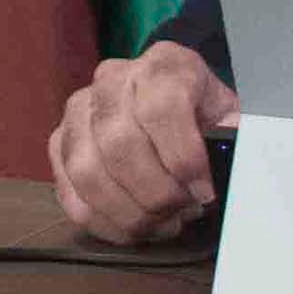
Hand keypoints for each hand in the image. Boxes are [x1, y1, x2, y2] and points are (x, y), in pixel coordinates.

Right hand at [47, 42, 238, 244]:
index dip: (183, 157)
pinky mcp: (58, 141)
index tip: (204, 193)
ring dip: (127, 211)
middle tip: (182, 213)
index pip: (161, 108)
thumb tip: (231, 164)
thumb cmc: (202, 114)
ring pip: (87, 170)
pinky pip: (68, 191)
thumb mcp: (229, 115)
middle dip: (155, 193)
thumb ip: (234, 137)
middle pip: (119, 143)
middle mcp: (113, 80)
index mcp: (162, 65)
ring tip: (161, 224)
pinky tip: (134, 228)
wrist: (168, 101)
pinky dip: (102, 221)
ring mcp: (79, 110)